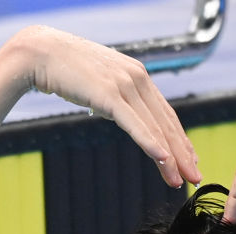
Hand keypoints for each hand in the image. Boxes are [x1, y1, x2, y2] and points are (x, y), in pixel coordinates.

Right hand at [10, 26, 200, 187]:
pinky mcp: (109, 94)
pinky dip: (151, 143)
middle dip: (183, 154)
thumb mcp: (102, 82)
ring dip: (170, 157)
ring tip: (180, 179)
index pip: (166, 114)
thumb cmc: (68, 69)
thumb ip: (118, 95)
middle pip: (166, 124)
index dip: (181, 140)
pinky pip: (134, 124)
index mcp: (139, 76)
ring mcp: (124, 85)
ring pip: (154, 127)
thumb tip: (126, 114)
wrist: (40, 52)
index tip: (190, 160)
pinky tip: (163, 159)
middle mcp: (138, 78)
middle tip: (195, 177)